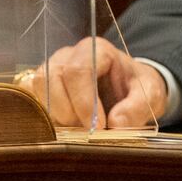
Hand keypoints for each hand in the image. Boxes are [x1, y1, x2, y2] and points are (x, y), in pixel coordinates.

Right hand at [16, 36, 166, 128]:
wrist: (129, 89)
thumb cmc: (137, 88)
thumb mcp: (150, 95)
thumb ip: (137, 107)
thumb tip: (116, 124)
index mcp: (97, 49)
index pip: (78, 70)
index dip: (84, 102)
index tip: (99, 127)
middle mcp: (69, 54)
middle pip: (53, 78)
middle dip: (70, 112)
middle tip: (89, 131)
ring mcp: (52, 67)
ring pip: (39, 87)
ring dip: (56, 115)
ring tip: (79, 128)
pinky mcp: (42, 85)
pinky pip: (31, 97)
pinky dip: (45, 116)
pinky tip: (66, 126)